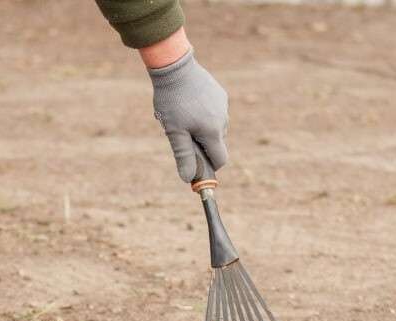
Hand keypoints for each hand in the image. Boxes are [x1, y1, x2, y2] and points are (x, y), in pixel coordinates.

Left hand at [148, 48, 229, 182]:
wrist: (175, 66)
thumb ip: (183, 156)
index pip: (220, 159)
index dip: (209, 166)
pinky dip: (204, 116)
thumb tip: (188, 179)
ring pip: (216, 128)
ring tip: (182, 117)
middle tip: (181, 135)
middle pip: (217, 144)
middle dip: (202, 146)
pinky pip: (215, 113)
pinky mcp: (220, 94)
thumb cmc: (172, 101)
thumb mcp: (174, 132)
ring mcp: (223, 106)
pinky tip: (188, 104)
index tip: (196, 165)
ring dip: (202, 130)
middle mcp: (223, 119)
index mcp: (213, 131)